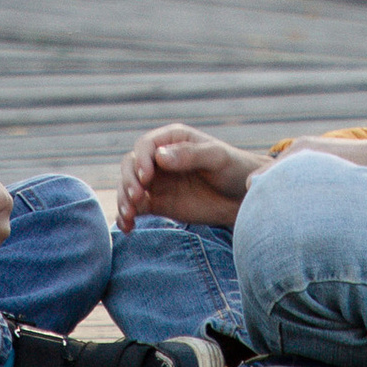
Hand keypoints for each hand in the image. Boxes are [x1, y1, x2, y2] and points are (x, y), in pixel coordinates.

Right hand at [116, 122, 267, 231]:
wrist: (243, 199)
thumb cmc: (233, 169)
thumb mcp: (216, 158)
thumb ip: (190, 155)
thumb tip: (160, 156)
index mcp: (173, 139)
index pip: (146, 145)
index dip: (141, 160)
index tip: (146, 178)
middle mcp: (160, 158)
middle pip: (131, 165)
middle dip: (128, 180)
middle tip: (136, 198)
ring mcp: (157, 182)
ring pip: (128, 186)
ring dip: (123, 199)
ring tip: (129, 216)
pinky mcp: (157, 203)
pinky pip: (135, 208)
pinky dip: (127, 216)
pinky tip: (127, 227)